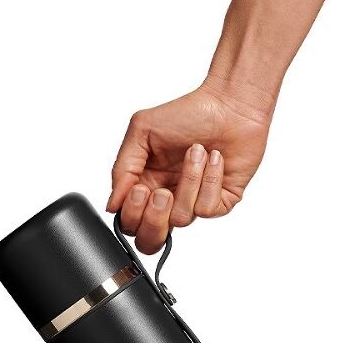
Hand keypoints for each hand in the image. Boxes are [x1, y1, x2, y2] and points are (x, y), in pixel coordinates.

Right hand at [106, 82, 272, 253]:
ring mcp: (194, 200)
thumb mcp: (142, 131)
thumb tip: (112, 204)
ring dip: (189, 180)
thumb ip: (122, 168)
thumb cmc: (188, 113)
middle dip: (154, 219)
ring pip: (181, 218)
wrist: (230, 104)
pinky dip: (210, 180)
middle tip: (162, 192)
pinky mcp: (221, 201)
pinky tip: (215, 158)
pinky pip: (207, 209)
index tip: (140, 190)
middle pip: (151, 238)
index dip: (132, 213)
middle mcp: (169, 196)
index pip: (130, 221)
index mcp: (146, 183)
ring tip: (197, 151)